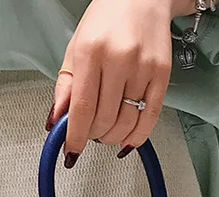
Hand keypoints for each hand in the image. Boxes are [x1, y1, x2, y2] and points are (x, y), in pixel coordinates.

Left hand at [47, 0, 196, 166]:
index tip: (71, 153)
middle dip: (94, 135)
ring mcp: (143, 67)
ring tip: (106, 133)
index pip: (83, 107)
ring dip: (113, 137)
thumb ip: (66, 85)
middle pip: (104, 119)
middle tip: (90, 134)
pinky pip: (150, 117)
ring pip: (126, 122)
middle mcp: (119, 58)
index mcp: (91, 50)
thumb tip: (56, 120)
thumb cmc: (106, 21)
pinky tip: (127, 141)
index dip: (76, 136)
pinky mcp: (162, 74)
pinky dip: (137, 136)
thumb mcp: (76, 47)